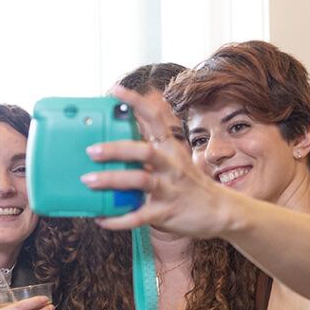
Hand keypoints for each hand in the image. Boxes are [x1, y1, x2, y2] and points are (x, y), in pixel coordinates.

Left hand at [82, 86, 230, 239]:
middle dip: (115, 149)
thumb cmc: (189, 185)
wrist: (220, 211)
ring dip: (112, 179)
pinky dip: (117, 219)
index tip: (115, 90)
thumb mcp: (175, 161)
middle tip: (91, 151)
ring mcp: (170, 189)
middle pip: (143, 151)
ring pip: (139, 180)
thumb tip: (115, 144)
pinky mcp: (166, 213)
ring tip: (89, 181)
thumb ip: (150, 153)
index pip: (155, 118)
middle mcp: (171, 165)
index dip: (135, 102)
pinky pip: (138, 216)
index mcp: (171, 148)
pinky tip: (101, 218)